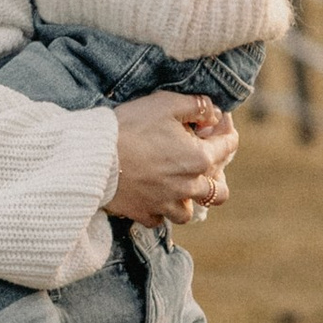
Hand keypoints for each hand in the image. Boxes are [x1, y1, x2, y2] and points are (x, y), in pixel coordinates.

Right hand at [108, 91, 236, 229]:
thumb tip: (213, 113)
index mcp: (199, 158)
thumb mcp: (166, 103)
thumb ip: (196, 105)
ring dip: (187, 199)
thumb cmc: (130, 126)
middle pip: (220, 192)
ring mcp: (167, 204)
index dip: (226, 131)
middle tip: (202, 162)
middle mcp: (189, 187)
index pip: (228, 146)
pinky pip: (160, 218)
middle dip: (217, 176)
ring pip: (190, 211)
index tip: (218, 123)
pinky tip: (152, 194)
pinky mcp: (145, 214)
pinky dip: (159, 209)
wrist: (94, 158)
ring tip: (177, 184)